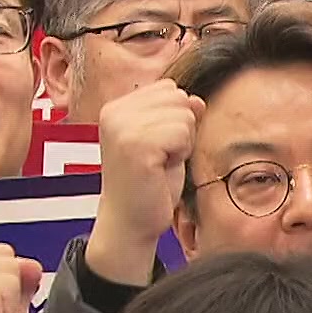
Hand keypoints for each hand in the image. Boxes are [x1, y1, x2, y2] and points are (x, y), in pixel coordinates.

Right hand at [89, 79, 203, 285]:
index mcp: (115, 107)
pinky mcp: (137, 145)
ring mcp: (123, 128)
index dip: (173, 118)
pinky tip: (161, 170)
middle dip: (180, 128)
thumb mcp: (165, 141)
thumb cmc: (148, 185)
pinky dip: (181, 154)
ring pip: (183, 114)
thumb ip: (177, 115)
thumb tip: (197, 100)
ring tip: (160, 164)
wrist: (130, 224)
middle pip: (178, 97)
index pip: (168, 88)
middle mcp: (114, 112)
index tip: (156, 147)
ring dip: (182, 143)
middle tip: (160, 157)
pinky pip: (182, 133)